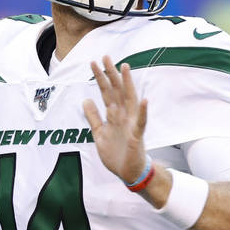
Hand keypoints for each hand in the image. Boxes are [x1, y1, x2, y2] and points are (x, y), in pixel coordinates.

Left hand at [83, 56, 148, 182]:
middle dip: (111, 74)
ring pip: (129, 100)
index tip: (94, 63)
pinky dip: (142, 111)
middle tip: (105, 56)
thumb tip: (86, 100)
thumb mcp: (99, 133)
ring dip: (127, 84)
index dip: (100, 78)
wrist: (128, 173)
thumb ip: (93, 117)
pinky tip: (143, 100)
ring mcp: (131, 124)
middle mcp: (124, 115)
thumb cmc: (116, 153)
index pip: (107, 92)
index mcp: (114, 115)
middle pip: (117, 91)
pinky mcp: (137, 136)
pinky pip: (141, 122)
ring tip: (125, 68)